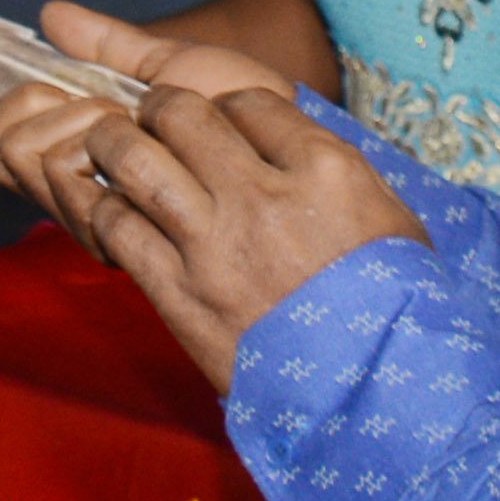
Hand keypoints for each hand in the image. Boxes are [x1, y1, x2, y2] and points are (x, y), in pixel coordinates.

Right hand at [0, 1, 295, 233]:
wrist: (285, 133)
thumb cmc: (240, 106)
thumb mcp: (168, 64)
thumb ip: (106, 44)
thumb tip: (49, 14)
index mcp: (73, 152)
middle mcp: (73, 188)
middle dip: (33, 103)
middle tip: (95, 101)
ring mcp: (89, 206)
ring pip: (24, 152)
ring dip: (69, 117)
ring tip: (127, 121)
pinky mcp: (110, 221)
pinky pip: (58, 166)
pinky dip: (82, 131)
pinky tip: (117, 127)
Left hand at [76, 88, 427, 387]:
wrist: (375, 401)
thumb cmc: (394, 310)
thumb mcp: (391, 220)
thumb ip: (336, 170)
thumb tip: (290, 141)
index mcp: (325, 170)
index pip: (250, 99)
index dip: (226, 104)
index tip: (219, 120)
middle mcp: (263, 196)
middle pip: (180, 112)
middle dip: (158, 106)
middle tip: (152, 117)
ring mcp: (214, 246)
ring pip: (133, 159)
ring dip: (114, 144)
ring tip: (114, 146)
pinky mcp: (178, 295)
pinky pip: (117, 226)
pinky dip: (106, 209)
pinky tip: (116, 210)